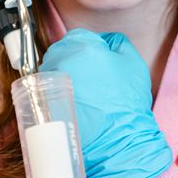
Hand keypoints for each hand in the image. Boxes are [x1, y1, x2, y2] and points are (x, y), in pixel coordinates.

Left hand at [39, 30, 171, 177]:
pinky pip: (46, 91)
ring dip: (63, 75)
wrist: (119, 141)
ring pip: (52, 70)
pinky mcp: (43, 103)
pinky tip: (75, 104)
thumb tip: (107, 42)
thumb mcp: (134, 63)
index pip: (80, 36)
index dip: (92, 48)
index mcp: (82, 47)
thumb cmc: (127, 104)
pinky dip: (56, 94)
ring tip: (84, 93)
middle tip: (92, 76)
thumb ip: (118, 44)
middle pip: (61, 51)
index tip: (99, 60)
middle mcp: (59, 62)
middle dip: (74, 59)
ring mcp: (48, 83)